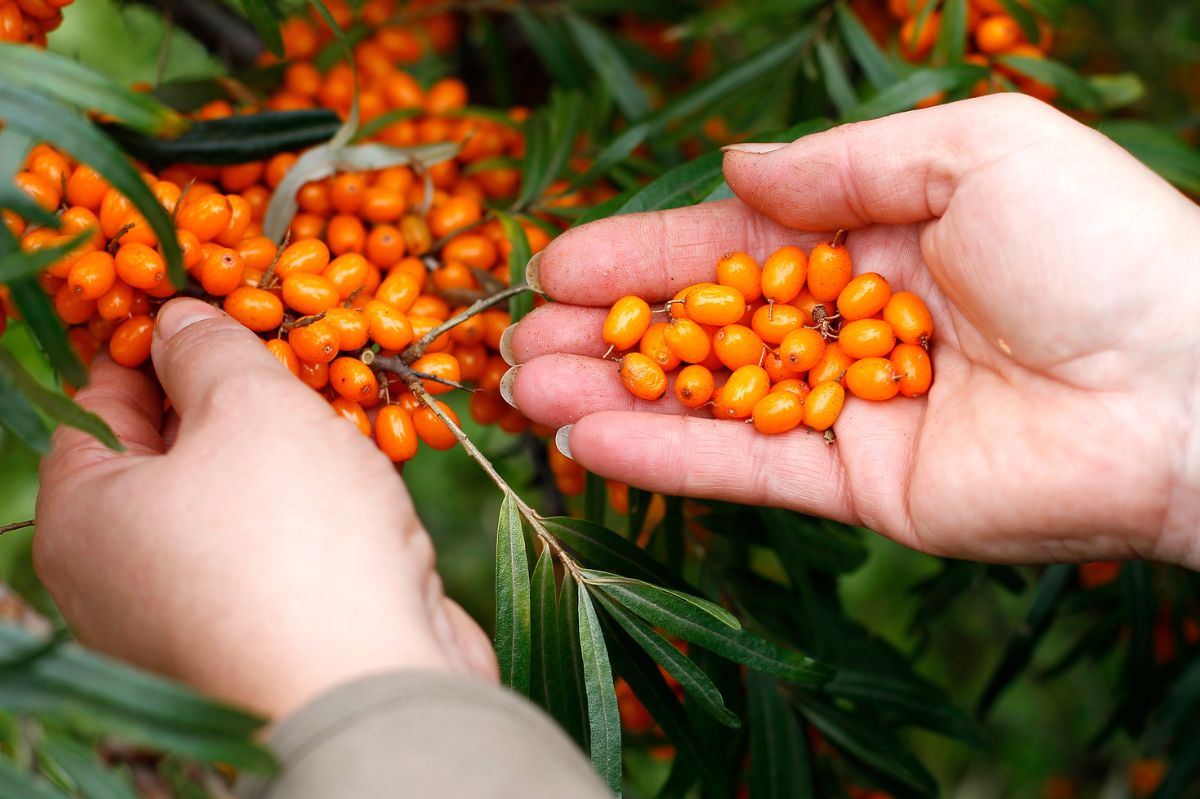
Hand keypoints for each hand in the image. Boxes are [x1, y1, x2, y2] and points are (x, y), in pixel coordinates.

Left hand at [34, 299, 497, 719]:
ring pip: (235, 498)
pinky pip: (281, 546)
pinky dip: (316, 504)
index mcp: (83, 518)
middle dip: (233, 393)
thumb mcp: (248, 406)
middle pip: (171, 451)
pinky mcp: (270, 634)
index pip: (98, 401)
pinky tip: (363, 470)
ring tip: (337, 396)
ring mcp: (199, 613)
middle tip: (289, 342)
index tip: (214, 300)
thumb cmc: (291, 537)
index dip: (155, 340)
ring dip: (286, 448)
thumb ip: (208, 348)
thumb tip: (178, 319)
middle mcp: (124, 576)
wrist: (376, 688)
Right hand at [505, 94, 1199, 568]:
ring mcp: (849, 411)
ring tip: (521, 389)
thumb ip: (843, 164)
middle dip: (605, 333)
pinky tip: (587, 439)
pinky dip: (666, 455)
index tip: (556, 261)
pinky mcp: (859, 487)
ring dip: (611, 396)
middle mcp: (851, 326)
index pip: (729, 246)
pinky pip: (744, 470)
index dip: (640, 253)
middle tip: (514, 338)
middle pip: (701, 330)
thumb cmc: (1098, 244)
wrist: (1187, 385)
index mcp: (877, 239)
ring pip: (706, 403)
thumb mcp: (974, 151)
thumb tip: (737, 166)